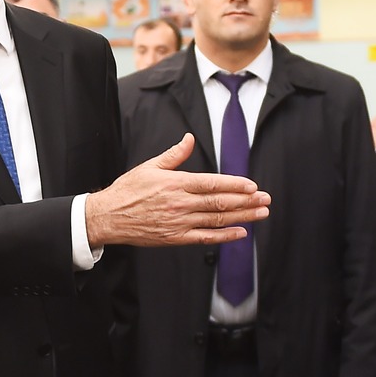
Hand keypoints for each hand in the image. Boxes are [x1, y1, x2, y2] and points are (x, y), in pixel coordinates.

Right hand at [84, 135, 269, 247]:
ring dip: (242, 217)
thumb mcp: (150, 167)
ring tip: (261, 213)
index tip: (253, 186)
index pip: (212, 183)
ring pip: (217, 220)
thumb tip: (189, 138)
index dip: (235, 185)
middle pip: (220, 202)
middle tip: (266, 199)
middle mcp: (181, 203)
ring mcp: (179, 222)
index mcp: (176, 183)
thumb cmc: (128, 190)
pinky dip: (225, 236)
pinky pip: (206, 238)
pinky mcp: (176, 238)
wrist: (109, 217)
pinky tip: (241, 233)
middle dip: (246, 201)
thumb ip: (174, 155)